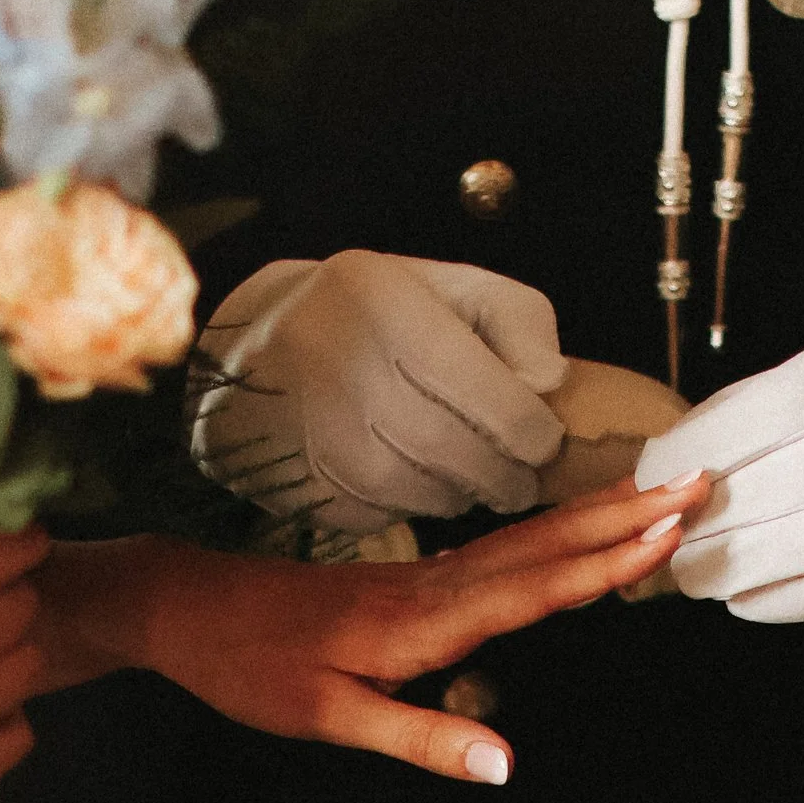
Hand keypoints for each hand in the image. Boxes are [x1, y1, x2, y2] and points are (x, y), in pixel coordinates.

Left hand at [85, 473, 708, 781]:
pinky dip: (553, 534)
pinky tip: (576, 533)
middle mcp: (433, 587)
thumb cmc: (248, 667)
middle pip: (545, 547)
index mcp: (422, 621)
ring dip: (598, 516)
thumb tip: (507, 765)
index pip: (533, 589)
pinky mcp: (410, 580)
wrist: (183, 605)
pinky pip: (501, 551)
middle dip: (624, 516)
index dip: (604, 562)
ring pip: (527, 541)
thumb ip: (421, 738)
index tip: (668, 530)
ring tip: (661, 493)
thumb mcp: (327, 718)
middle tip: (699, 484)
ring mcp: (423, 577)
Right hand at [193, 250, 569, 534]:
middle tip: (522, 480)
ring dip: (461, 495)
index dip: (530, 430)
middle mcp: (342, 369)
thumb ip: (518, 319)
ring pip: (421, 494)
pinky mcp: (300, 483)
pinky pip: (382, 516)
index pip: (483, 390)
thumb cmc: (375, 314)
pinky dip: (411, 507)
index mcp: (385, 307)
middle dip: (504, 476)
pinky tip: (414, 481)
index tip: (545, 442)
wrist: (254, 348)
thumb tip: (549, 383)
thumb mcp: (451, 287)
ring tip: (470, 475)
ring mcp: (314, 434)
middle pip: (454, 453)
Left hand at [633, 315, 803, 620]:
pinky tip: (747, 597)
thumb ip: (764, 409)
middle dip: (708, 519)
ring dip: (741, 566)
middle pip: (790, 482)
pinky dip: (791, 598)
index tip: (650, 475)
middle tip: (659, 536)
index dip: (698, 451)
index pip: (770, 409)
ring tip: (692, 573)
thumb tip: (669, 469)